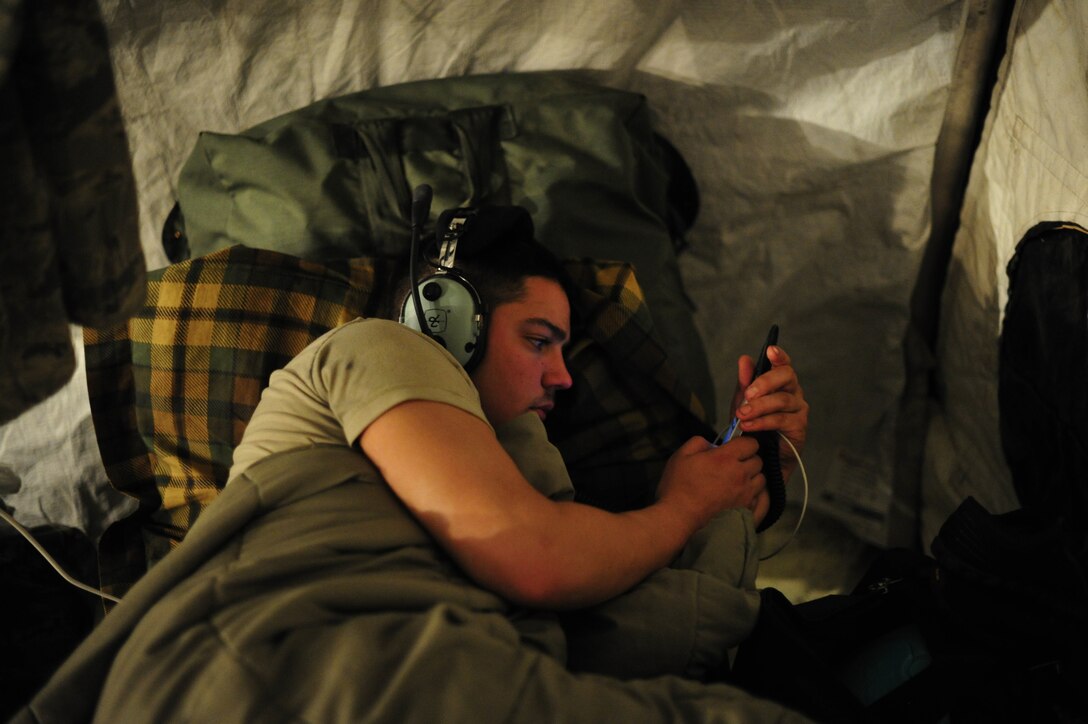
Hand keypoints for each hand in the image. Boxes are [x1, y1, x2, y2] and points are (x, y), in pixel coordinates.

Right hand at [656, 434, 767, 528]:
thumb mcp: (681, 455)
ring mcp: (745, 493)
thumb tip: (711, 444)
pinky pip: (759, 497)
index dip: (744, 443)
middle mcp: (740, 474)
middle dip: (748, 459)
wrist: (680, 515)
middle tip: (734, 464)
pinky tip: (740, 495)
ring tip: (739, 480)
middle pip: (758, 461)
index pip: (751, 443)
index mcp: (726, 458)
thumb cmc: (679, 485)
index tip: (735, 447)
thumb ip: (699, 442)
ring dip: (752, 477)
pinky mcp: (745, 509)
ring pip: (761, 479)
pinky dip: (753, 494)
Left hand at [730, 345, 808, 481]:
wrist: (757, 456)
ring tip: (742, 414)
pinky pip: (782, 419)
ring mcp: (799, 409)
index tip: (770, 351)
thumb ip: (744, 383)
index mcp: (780, 383)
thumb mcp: (743, 403)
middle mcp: (793, 392)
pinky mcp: (799, 427)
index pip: (784, 364)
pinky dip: (763, 422)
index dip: (779, 356)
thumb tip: (744, 359)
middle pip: (787, 376)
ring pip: (782, 400)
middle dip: (765, 382)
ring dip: (759, 406)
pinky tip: (749, 425)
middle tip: (748, 394)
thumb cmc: (753, 426)